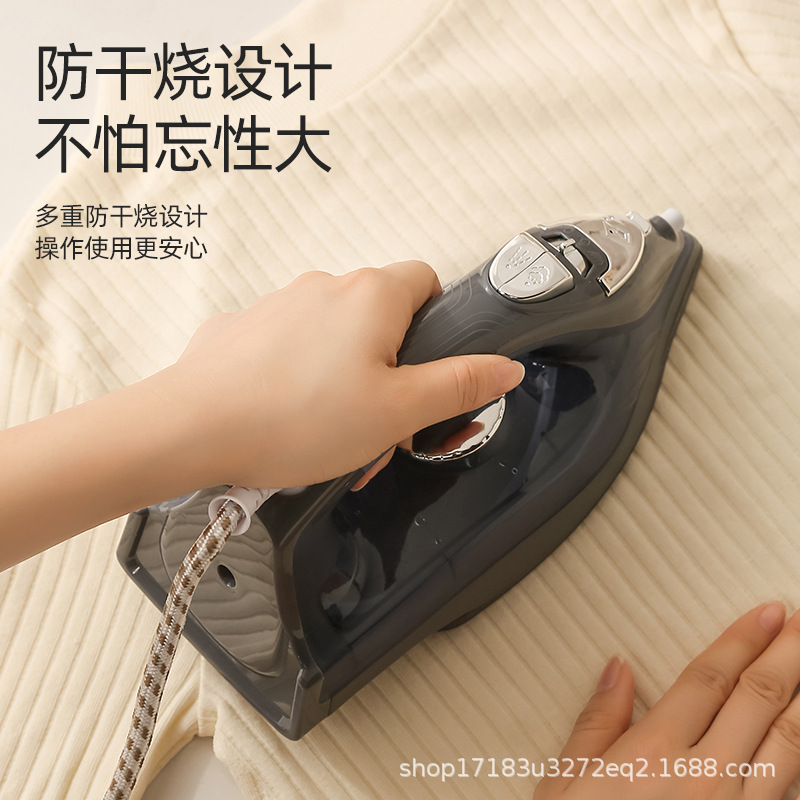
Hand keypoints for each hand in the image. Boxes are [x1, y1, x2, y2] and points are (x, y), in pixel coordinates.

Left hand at [0, 260, 523, 569]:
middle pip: (379, 313)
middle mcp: (325, 286)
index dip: (438, 322)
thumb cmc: (295, 418)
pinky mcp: (245, 329)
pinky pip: (289, 346)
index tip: (429, 366)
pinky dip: (299, 376)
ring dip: (344, 375)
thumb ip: (459, 385)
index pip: (427, 280)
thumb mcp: (397, 411)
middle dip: (389, 363)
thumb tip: (504, 366)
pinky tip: (289, 417)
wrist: (192, 428)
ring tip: (332, 431)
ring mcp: (279, 304)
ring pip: (333, 334)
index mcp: (372, 295)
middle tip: (383, 419)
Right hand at [533, 602, 799, 798]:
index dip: (742, 640)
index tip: (766, 613)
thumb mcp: (567, 780)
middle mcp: (704, 777)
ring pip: (788, 744)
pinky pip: (791, 792)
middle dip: (787, 655)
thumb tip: (616, 667)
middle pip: (757, 699)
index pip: (710, 677)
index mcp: (654, 752)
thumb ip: (598, 719)